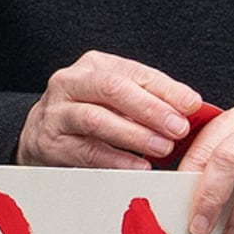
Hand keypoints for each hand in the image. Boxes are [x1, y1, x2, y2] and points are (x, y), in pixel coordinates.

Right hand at [16, 50, 200, 169]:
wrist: (41, 135)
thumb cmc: (90, 114)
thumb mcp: (118, 100)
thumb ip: (150, 99)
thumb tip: (191, 106)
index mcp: (94, 66)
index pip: (135, 73)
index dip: (166, 89)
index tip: (192, 105)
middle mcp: (70, 82)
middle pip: (112, 89)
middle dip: (150, 109)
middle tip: (178, 128)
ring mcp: (56, 112)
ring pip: (96, 119)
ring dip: (134, 135)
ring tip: (163, 148)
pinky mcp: (49, 143)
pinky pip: (86, 151)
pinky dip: (115, 160)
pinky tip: (138, 167)